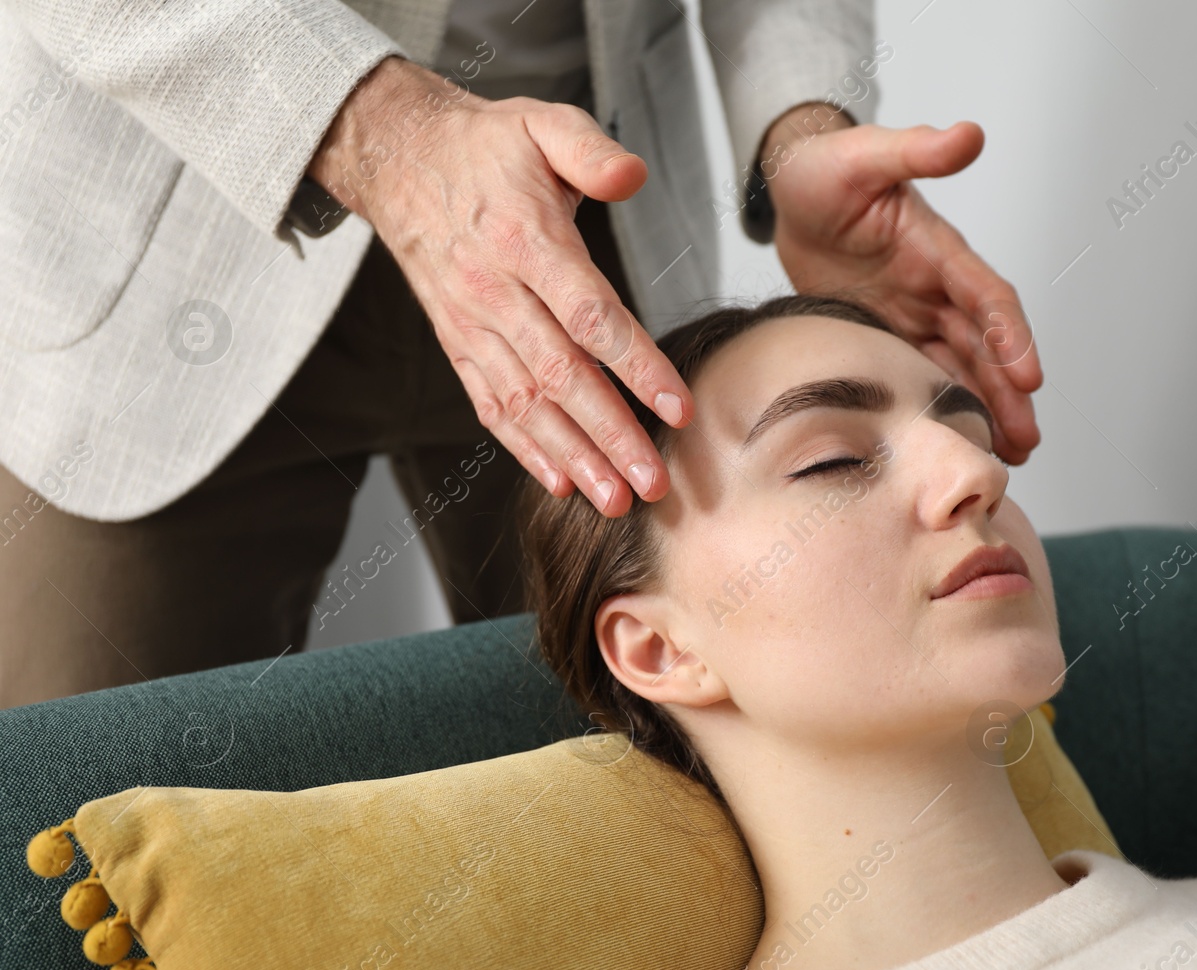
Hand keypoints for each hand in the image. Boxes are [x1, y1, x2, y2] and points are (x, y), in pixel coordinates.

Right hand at [307, 56, 691, 516]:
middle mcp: (496, 291)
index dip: (636, 365)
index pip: (591, 315)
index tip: (678, 408)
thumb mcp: (542, 123)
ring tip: (616, 501)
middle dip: (611, 436)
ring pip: (527, 403)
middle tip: (655, 483)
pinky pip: (491, 404)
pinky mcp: (459, 344)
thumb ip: (591, 150)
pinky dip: (525, 448)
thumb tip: (632, 175)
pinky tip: (561, 482)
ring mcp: (473, 324)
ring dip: (574, 457)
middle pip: (561, 376)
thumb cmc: (488, 146)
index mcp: (526, 240)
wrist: (400, 158)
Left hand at [761, 110, 1041, 463]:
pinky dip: (946, 408)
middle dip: (1009, 394)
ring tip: (1011, 458)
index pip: (986, 295)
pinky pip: (925, 376)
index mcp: (939, 249)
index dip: (1010, 335)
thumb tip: (969, 135)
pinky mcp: (890, 334)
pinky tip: (960, 442)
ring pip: (963, 369)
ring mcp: (916, 313)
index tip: (1031, 376)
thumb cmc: (828, 168)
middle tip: (1027, 442)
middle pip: (985, 346)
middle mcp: (938, 286)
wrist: (794, 191)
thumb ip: (914, 150)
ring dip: (989, 411)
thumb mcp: (863, 154)